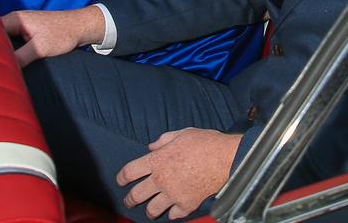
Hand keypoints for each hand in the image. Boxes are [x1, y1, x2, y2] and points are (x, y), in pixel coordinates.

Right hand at [2, 6, 104, 67]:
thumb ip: (20, 58)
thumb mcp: (40, 48)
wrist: (82, 27)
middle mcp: (15, 20)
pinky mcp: (27, 33)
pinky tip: (7, 63)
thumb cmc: (63, 33)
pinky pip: (12, 42)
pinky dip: (9, 51)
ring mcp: (21, 26)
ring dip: (0, 51)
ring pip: (3, 40)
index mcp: (15, 19)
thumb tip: (2, 70)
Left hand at [118, 128, 241, 219]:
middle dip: (130, 199)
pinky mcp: (186, 204)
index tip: (121, 180)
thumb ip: (164, 140)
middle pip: (136, 195)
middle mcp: (161, 180)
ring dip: (150, 209)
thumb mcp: (183, 133)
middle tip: (130, 200)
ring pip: (152, 209)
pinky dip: (172, 213)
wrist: (226, 158)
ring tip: (151, 209)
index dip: (121, 177)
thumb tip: (152, 146)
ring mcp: (173, 194)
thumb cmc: (206, 142)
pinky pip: (173, 214)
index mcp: (158, 160)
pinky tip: (173, 209)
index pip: (130, 171)